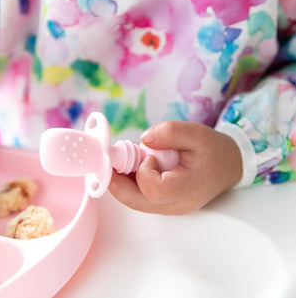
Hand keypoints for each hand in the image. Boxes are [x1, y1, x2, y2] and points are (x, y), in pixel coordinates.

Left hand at [109, 121, 242, 214]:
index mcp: (187, 189)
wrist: (228, 166)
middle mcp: (176, 204)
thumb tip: (142, 140)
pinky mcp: (164, 203)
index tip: (149, 155)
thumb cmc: (214, 150)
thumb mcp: (197, 133)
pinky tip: (131, 165)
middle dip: (117, 181)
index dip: (144, 172)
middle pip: (135, 201)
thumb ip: (169, 132)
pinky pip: (141, 197)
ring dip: (122, 181)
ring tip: (124, 160)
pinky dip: (130, 182)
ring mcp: (169, 207)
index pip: (154, 190)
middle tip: (110, 160)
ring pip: (135, 201)